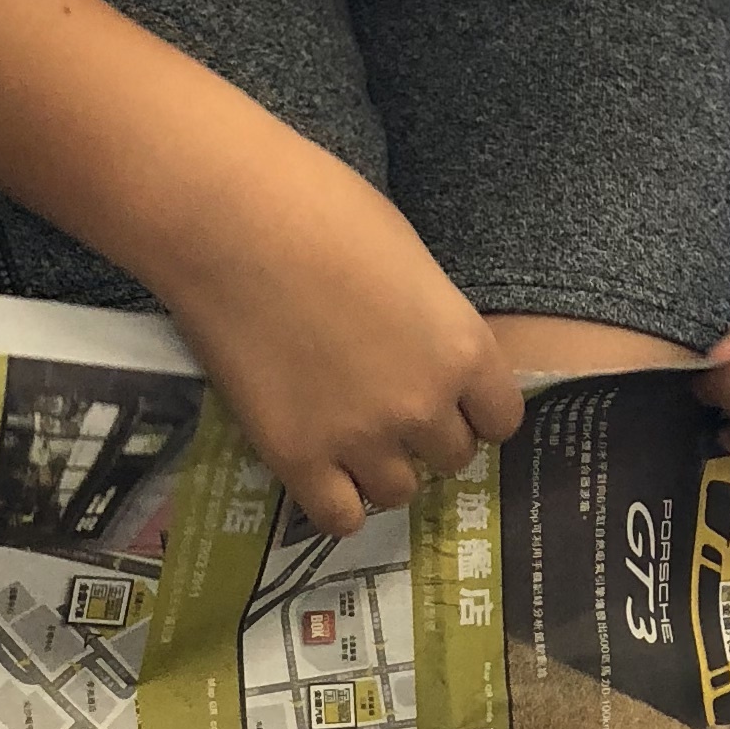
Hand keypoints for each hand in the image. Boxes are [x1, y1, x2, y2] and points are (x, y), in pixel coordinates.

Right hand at [159, 122, 522, 532]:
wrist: (228, 220)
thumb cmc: (321, 210)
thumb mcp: (410, 263)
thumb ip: (432, 325)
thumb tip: (428, 355)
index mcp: (463, 349)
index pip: (501, 419)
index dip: (473, 410)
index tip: (446, 398)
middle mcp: (424, 405)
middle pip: (451, 457)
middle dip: (424, 435)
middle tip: (383, 405)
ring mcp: (360, 439)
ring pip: (398, 492)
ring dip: (380, 469)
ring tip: (345, 434)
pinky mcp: (297, 459)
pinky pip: (338, 518)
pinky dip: (334, 501)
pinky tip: (318, 469)